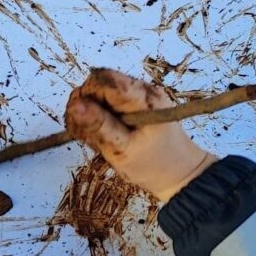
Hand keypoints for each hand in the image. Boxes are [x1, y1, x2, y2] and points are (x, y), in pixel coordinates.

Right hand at [65, 68, 217, 200]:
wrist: (181, 176)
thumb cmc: (154, 166)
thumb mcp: (123, 150)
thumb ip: (99, 125)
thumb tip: (75, 105)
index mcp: (142, 98)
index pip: (103, 79)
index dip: (86, 95)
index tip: (81, 120)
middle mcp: (140, 89)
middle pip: (98, 84)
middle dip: (85, 106)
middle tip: (84, 134)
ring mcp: (137, 96)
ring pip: (99, 93)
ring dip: (88, 114)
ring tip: (93, 138)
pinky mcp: (133, 105)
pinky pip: (106, 102)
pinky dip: (97, 117)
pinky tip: (100, 135)